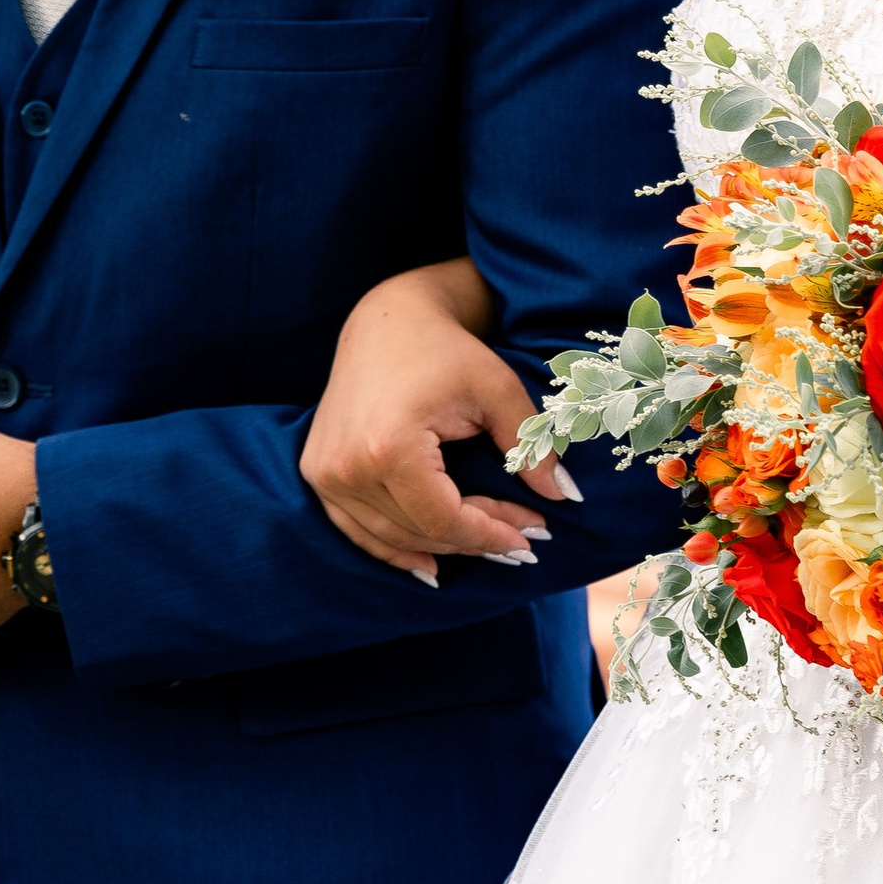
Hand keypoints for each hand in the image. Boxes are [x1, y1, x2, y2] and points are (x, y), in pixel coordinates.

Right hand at [301, 260, 581, 579]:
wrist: (386, 321)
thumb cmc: (446, 351)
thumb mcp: (498, 390)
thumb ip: (531, 446)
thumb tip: (565, 497)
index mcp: (388, 447)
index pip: (445, 520)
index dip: (491, 535)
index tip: (531, 538)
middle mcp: (346, 467)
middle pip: (420, 531)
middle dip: (476, 538)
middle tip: (522, 535)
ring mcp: (324, 472)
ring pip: (390, 538)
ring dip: (442, 546)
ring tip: (487, 542)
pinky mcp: (317, 472)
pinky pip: (357, 529)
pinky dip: (394, 548)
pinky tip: (429, 562)